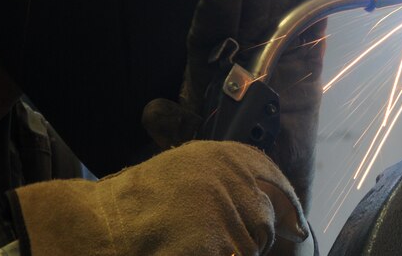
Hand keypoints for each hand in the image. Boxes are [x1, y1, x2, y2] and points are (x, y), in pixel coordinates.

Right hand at [10, 141, 312, 254]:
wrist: (105, 226)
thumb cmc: (136, 202)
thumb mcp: (185, 170)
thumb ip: (225, 179)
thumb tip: (270, 205)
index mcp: (224, 155)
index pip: (273, 177)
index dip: (287, 203)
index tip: (296, 224)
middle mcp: (233, 178)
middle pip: (266, 220)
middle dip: (252, 235)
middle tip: (217, 239)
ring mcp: (231, 211)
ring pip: (252, 247)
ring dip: (233, 251)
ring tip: (194, 244)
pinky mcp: (224, 244)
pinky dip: (221, 255)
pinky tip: (194, 250)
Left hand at [142, 0, 328, 211]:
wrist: (269, 189)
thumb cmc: (227, 164)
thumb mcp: (194, 149)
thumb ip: (177, 130)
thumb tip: (153, 111)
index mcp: (207, 69)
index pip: (208, 33)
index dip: (215, 12)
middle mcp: (240, 53)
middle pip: (245, 9)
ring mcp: (276, 55)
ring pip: (278, 7)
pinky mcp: (307, 64)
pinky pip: (313, 25)